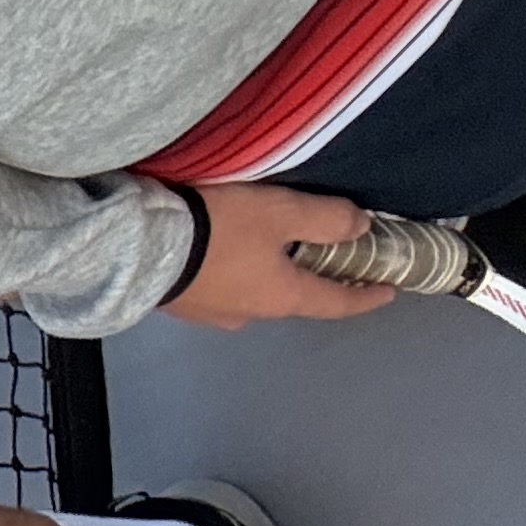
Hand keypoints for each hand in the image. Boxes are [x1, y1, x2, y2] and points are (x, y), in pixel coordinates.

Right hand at [160, 181, 395, 328]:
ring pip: (250, 294)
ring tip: (256, 249)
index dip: (365, 296)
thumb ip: (326, 219)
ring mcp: (209, 314)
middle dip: (306, 279)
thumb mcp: (280, 212)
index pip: (335, 302)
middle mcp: (249, 314)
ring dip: (261, 276)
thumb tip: (360, 227)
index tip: (388, 290)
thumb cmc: (219, 229)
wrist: (136, 247)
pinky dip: (226, 274)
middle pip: (290, 297)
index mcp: (282, 297)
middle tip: (316, 255)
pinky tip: (215, 255)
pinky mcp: (177, 304)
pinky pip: (215, 289)